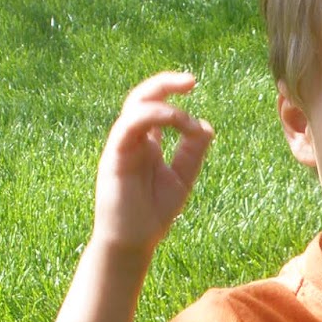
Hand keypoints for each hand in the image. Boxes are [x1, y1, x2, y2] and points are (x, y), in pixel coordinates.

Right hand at [93, 71, 213, 258]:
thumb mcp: (182, 178)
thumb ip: (192, 152)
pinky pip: (128, 126)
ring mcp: (121, 145)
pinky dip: (150, 117)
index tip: (194, 85)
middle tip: (191, 81)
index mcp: (147, 142)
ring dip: (163, 105)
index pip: (156, 105)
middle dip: (165, 83)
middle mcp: (132, 139)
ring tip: (186, 119)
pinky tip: (172, 120)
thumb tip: (206, 126)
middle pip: (142, 97)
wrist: (134, 241)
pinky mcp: (114, 155)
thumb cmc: (154, 213)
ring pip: (134, 107)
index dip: (172, 91)